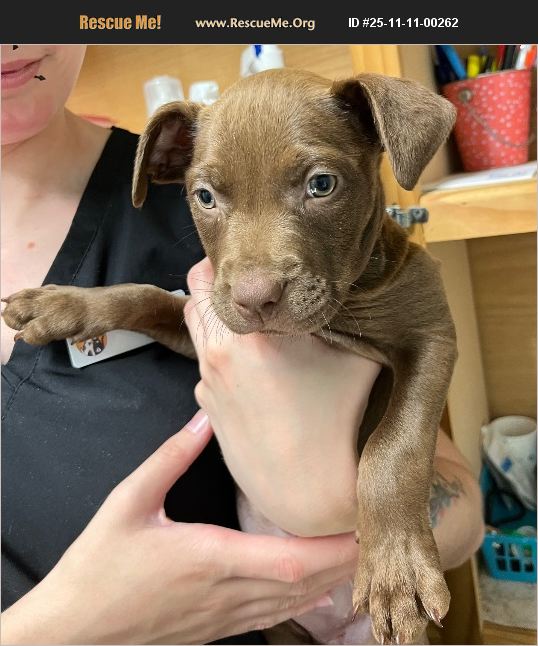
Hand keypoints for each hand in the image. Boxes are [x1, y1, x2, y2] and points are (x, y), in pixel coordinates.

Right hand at [1, 414, 357, 644]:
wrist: (72, 631)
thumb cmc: (98, 565)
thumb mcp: (129, 502)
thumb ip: (170, 457)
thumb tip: (203, 417)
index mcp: (210, 559)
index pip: (292, 560)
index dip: (335, 548)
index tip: (365, 527)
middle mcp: (227, 593)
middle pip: (306, 584)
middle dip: (346, 561)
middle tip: (377, 533)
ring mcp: (224, 617)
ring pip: (294, 603)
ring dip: (330, 580)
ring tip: (358, 553)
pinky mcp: (216, 627)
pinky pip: (273, 614)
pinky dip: (303, 599)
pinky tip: (317, 587)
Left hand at [184, 258, 380, 535]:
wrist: (314, 496)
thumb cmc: (340, 425)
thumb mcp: (356, 357)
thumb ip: (344, 315)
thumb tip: (339, 286)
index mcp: (249, 335)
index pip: (208, 272)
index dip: (224, 258)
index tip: (247, 258)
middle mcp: (217, 356)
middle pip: (192, 296)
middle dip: (214, 284)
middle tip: (248, 284)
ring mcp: (207, 385)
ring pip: (196, 331)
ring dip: (215, 318)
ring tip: (252, 321)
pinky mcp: (208, 410)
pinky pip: (204, 366)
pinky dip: (219, 353)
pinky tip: (253, 365)